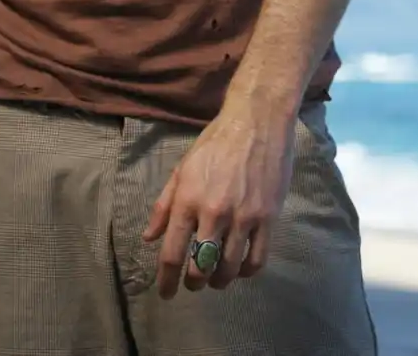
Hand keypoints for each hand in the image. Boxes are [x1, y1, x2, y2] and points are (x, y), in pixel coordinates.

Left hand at [143, 106, 294, 298]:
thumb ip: (164, 205)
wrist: (256, 123)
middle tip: (192, 284)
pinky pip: (257, 259)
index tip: (166, 294)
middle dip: (193, 282)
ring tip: (214, 278)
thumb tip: (149, 238)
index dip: (166, 280)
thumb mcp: (182, 169)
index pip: (173, 252)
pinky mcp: (268, 219)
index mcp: (188, 199)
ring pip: (229, 268)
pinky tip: (240, 269)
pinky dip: (247, 272)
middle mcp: (214, 213)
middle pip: (201, 266)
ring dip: (219, 280)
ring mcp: (244, 217)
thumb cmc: (214, 143)